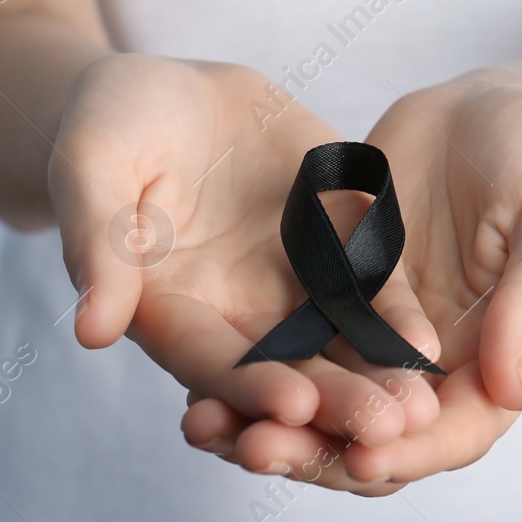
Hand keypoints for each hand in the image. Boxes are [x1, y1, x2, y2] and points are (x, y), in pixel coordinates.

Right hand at [54, 54, 440, 452]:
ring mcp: (285, 283)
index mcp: (166, 308)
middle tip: (385, 429)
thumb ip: (97, 242)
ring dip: (377, 378)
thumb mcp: (90, 167)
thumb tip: (94, 329)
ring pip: (335, 341)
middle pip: (284, 367)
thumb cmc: (109, 126)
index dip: (250, 384)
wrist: (166, 92)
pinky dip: (396, 318)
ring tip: (422, 412)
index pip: (209, 358)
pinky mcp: (331, 243)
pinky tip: (431, 348)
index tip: (294, 404)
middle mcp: (232, 312)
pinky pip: (368, 285)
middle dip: (334, 401)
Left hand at [185, 67, 521, 490]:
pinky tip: (195, 374)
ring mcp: (378, 337)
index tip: (358, 453)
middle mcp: (433, 368)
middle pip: (372, 434)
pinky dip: (249, 365)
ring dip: (266, 421)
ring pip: (321, 400)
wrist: (495, 103)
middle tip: (251, 447)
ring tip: (203, 425)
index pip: (449, 435)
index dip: (405, 450)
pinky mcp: (336, 297)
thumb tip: (512, 391)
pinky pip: (288, 344)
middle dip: (314, 450)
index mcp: (495, 364)